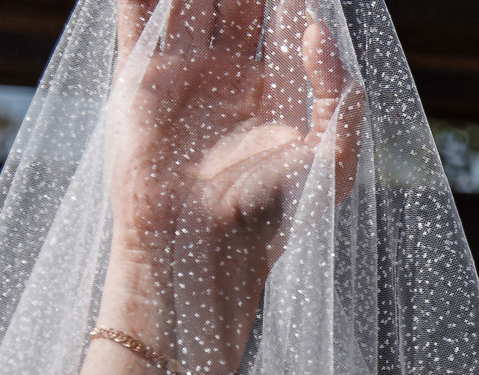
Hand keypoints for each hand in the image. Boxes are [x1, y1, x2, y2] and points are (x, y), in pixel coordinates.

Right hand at [103, 0, 363, 358]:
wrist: (202, 245)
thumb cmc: (273, 215)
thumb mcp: (333, 163)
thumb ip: (340, 97)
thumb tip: (317, 31)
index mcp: (277, 89)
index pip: (286, 21)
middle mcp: (230, 74)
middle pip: (239, 3)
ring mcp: (184, 71)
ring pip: (190, 1)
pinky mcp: (140, 76)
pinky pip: (138, 17)